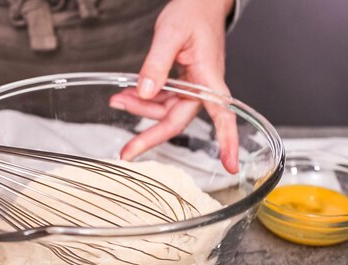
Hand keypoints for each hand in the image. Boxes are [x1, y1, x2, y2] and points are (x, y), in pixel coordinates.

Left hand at [110, 0, 238, 173]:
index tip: (230, 165)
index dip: (227, 141)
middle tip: (127, 151)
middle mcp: (202, 88)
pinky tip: (127, 94)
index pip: (222, 115)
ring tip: (117, 99)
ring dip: (140, 111)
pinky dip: (143, 100)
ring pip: (165, 112)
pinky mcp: (182, 84)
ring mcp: (192, 88)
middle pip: (177, 121)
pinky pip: (162, 100)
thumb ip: (156, 65)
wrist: (199, 3)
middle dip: (150, 136)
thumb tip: (145, 92)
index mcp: (209, 78)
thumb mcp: (170, 35)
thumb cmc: (193, 13)